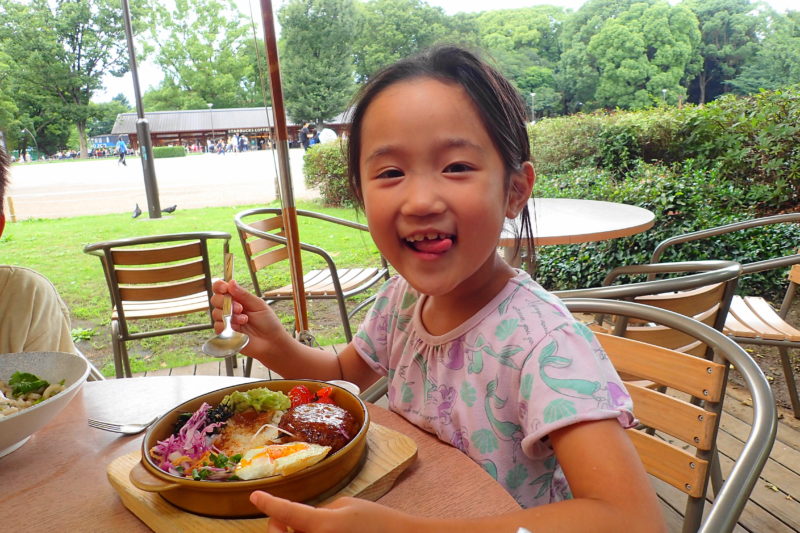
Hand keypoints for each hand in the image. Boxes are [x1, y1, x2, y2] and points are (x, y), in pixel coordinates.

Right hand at [210, 279, 291, 358]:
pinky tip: (240, 328)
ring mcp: (226, 321)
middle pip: (215, 300)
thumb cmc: (268, 322)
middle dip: (225, 302)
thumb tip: (231, 282)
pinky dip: (228, 326)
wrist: (271, 342)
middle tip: (240, 308)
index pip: (221, 289)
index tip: (225, 288)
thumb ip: (244, 295)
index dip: (219, 286)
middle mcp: (229, 309)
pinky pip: (218, 326)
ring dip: (230, 315)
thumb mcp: (258, 305)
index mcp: (237, 299)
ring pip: (216, 313)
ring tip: (245, 320)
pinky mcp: (225, 334)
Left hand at [251, 492, 416, 532]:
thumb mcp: (347, 506)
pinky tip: (315, 531)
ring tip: (306, 526)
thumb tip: (301, 521)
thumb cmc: (377, 522)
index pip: (285, 512)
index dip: (268, 503)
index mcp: (322, 526)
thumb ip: (319, 513)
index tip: (255, 496)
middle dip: (276, 526)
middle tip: (282, 518)